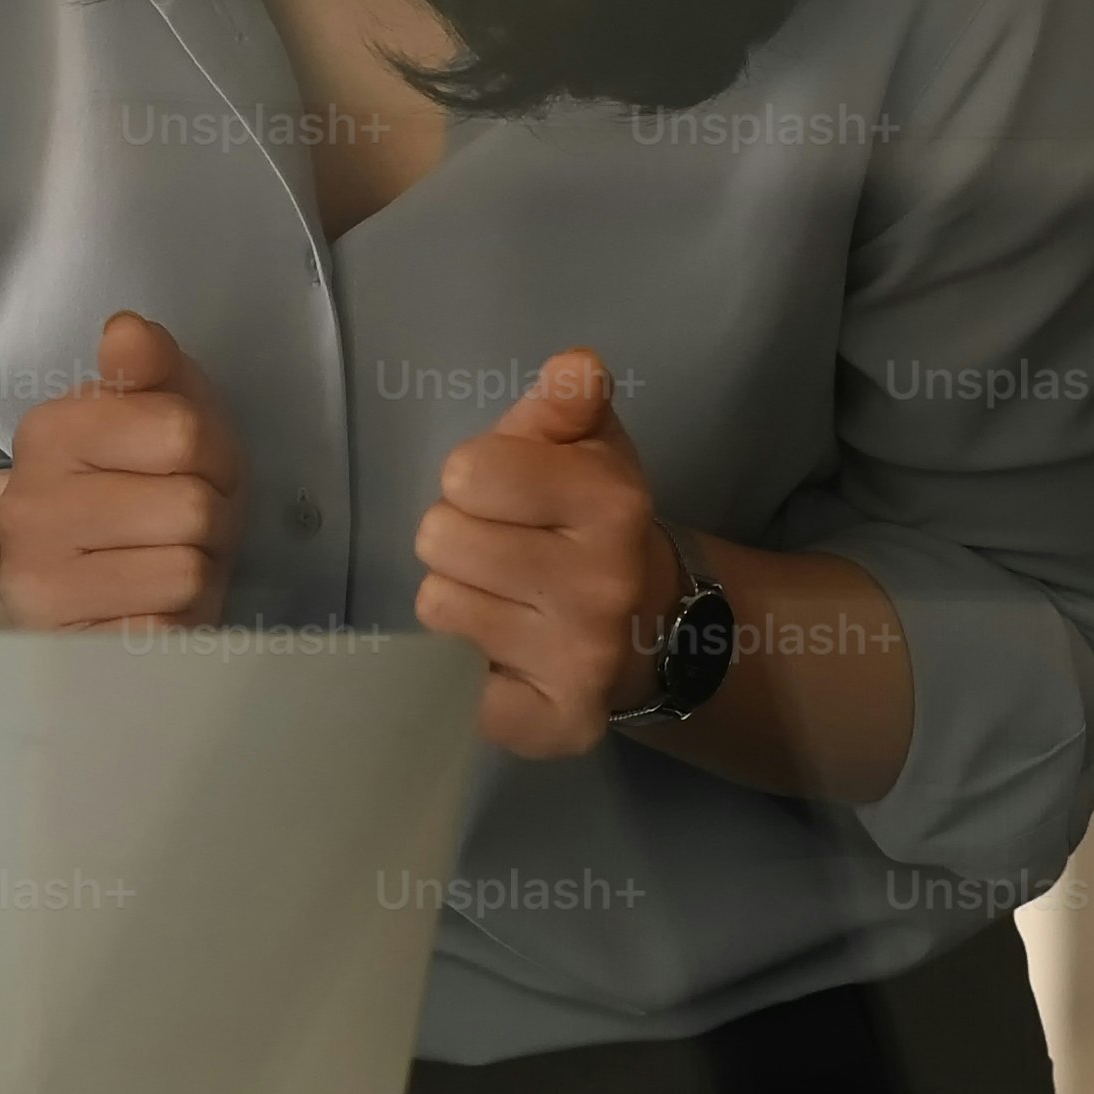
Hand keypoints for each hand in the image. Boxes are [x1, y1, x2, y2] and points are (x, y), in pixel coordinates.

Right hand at [0, 310, 243, 630]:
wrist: (73, 583)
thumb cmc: (138, 488)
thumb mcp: (160, 413)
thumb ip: (152, 366)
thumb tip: (126, 332)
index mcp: (49, 431)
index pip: (182, 431)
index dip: (210, 454)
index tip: (186, 468)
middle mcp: (26, 506)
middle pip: (192, 506)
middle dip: (209, 520)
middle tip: (181, 526)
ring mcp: (35, 584)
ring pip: (185, 572)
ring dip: (198, 573)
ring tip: (165, 564)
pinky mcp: (61, 648)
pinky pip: (164, 633)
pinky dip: (177, 624)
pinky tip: (149, 610)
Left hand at [412, 347, 680, 756]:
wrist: (658, 628)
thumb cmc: (596, 522)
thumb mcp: (590, 446)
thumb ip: (567, 401)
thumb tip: (574, 369)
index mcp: (611, 503)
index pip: (467, 471)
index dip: (478, 479)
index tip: (510, 498)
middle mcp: (601, 585)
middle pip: (439, 539)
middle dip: (461, 539)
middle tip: (505, 553)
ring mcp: (580, 662)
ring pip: (436, 608)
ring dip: (459, 601)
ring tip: (507, 602)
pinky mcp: (552, 725)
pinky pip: (448, 684)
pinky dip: (464, 670)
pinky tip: (506, 656)